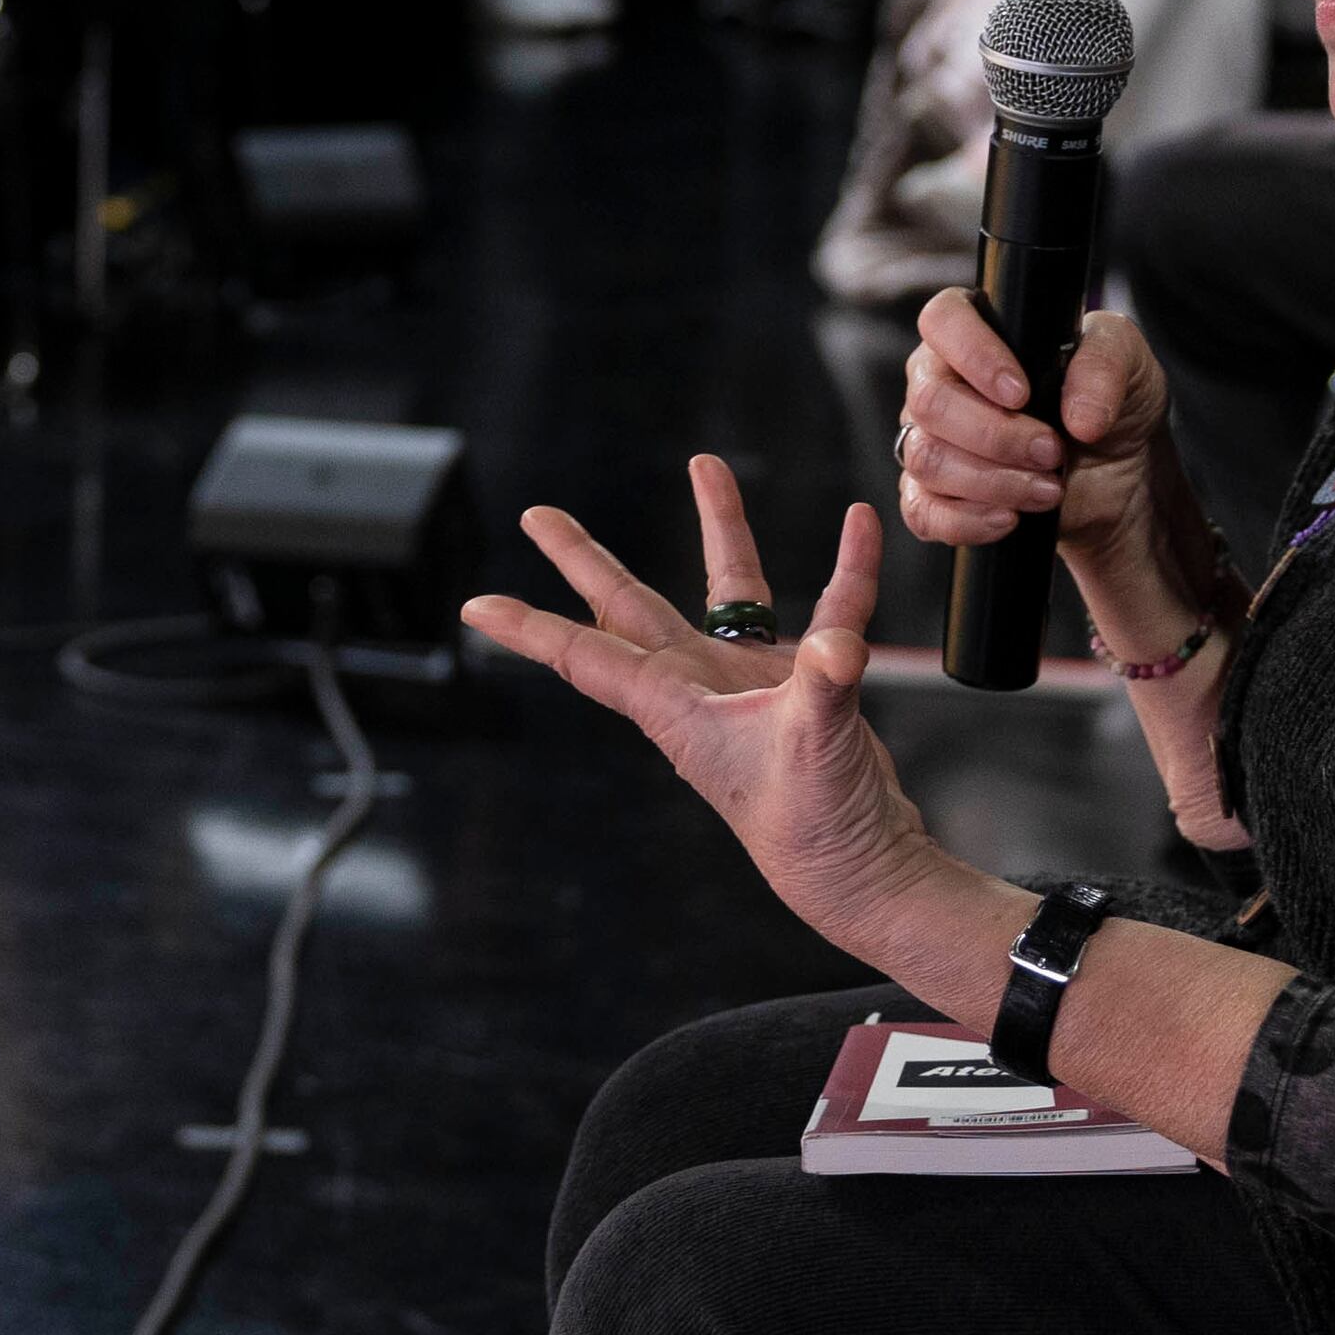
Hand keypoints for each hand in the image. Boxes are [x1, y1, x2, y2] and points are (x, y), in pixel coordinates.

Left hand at [464, 471, 958, 962]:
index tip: (474, 606)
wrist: (861, 866)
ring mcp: (748, 680)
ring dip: (720, 530)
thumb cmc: (811, 826)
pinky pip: (824, 610)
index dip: (529, 630)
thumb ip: (823, 687)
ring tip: (706, 468)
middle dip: (583, 559)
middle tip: (538, 516)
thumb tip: (837, 644)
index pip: (584, 658)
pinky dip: (844, 571)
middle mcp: (698, 686)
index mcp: (673, 707)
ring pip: (726, 590)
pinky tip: (857, 527)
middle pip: (627, 606)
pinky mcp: (803, 683)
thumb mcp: (811, 747)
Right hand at [897, 293, 1169, 564]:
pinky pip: (923, 512)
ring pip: (926, 458)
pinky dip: (968, 520)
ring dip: (994, 481)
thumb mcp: (1129, 363)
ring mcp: (929, 438)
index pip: (943, 320)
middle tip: (1052, 451)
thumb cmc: (1109, 402)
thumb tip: (1078, 417)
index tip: (1022, 392)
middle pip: (929, 401)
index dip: (974, 356)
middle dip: (996, 434)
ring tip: (1049, 489)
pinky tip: (1010, 518)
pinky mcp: (934, 494)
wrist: (1119, 472)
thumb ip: (1105, 367)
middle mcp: (941, 379)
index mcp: (976, 329)